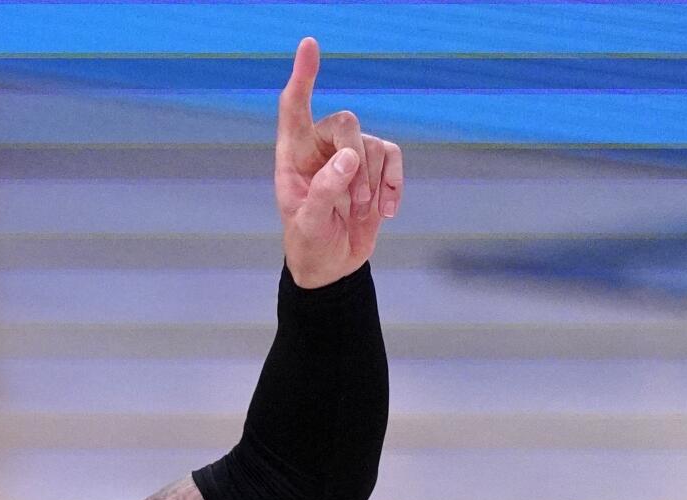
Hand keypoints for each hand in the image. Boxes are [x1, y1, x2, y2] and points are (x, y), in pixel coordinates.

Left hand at [274, 36, 403, 288]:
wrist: (333, 267)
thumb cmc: (309, 244)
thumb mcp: (309, 225)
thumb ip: (324, 191)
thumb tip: (349, 157)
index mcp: (293, 156)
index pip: (294, 107)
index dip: (302, 76)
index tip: (309, 44)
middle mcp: (321, 148)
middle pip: (346, 122)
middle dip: (356, 160)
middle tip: (353, 202)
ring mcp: (350, 155)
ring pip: (373, 143)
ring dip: (372, 182)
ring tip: (360, 213)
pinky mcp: (374, 168)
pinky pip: (393, 157)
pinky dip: (394, 183)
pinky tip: (387, 210)